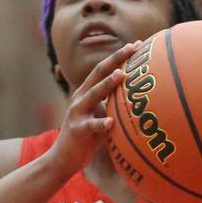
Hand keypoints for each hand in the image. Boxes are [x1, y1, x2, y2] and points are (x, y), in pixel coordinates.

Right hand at [46, 42, 139, 178]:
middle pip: (98, 73)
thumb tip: (138, 98)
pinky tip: (111, 123)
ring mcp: (77, 113)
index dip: (119, 56)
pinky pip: (91, 126)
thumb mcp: (99, 116)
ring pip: (93, 95)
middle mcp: (80, 98)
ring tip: (122, 75)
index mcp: (86, 92)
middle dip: (115, 60)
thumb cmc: (87, 137)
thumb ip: (113, 105)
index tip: (136, 44)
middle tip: (132, 48)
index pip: (103, 69)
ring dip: (107, 84)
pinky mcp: (78, 130)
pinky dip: (101, 124)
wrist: (63, 157)